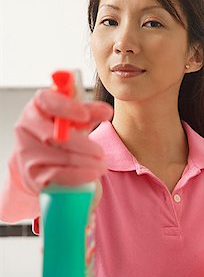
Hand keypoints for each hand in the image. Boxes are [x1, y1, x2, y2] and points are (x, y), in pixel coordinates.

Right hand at [0, 88, 112, 221]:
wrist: (39, 163)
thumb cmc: (59, 134)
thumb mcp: (74, 119)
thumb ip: (90, 112)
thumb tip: (106, 112)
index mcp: (35, 108)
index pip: (47, 101)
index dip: (67, 107)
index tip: (85, 115)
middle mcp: (25, 128)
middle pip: (55, 136)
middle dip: (84, 145)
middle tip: (101, 152)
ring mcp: (26, 153)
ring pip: (62, 157)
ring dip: (87, 162)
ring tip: (102, 165)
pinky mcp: (31, 175)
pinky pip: (60, 175)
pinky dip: (80, 175)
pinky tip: (92, 174)